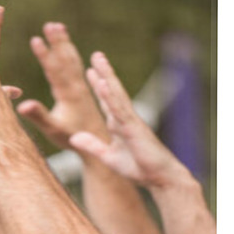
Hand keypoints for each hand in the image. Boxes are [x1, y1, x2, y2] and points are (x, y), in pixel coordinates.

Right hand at [17, 23, 108, 150]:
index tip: (35, 39)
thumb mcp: (53, 130)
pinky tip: (70, 49)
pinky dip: (72, 55)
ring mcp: (83, 88)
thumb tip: (22, 105)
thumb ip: (39, 116)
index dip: (45, 55)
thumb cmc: (72, 138)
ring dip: (65, 43)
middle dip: (58, 42)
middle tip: (49, 24)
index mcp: (70, 95)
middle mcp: (78, 88)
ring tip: (58, 27)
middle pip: (66, 59)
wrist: (98, 144)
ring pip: (73, 60)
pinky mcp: (85, 91)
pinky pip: (78, 68)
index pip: (55, 70)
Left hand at [71, 52, 188, 188]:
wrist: (159, 178)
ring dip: (107, 76)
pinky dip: (110, 96)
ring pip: (116, 94)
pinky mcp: (133, 127)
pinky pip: (119, 109)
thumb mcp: (108, 157)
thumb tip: (74, 138)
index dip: (97, 86)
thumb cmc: (138, 168)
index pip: (106, 101)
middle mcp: (124, 119)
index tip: (90, 71)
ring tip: (98, 59)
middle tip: (96, 55)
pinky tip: (103, 83)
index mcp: (118, 125)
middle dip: (103, 73)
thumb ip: (92, 146)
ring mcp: (130, 121)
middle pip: (111, 92)